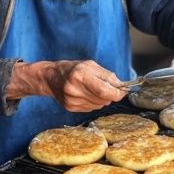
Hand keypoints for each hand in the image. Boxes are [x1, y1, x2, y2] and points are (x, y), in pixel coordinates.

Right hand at [7, 60, 125, 111]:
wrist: (51, 77)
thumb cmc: (73, 68)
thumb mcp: (91, 65)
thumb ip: (107, 76)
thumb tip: (122, 86)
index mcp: (80, 75)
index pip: (104, 91)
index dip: (117, 93)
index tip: (123, 91)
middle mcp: (74, 89)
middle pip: (103, 99)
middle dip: (110, 94)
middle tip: (107, 86)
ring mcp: (71, 100)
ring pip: (99, 105)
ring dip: (102, 98)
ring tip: (93, 88)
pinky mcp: (70, 107)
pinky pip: (91, 108)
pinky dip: (93, 102)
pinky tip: (86, 94)